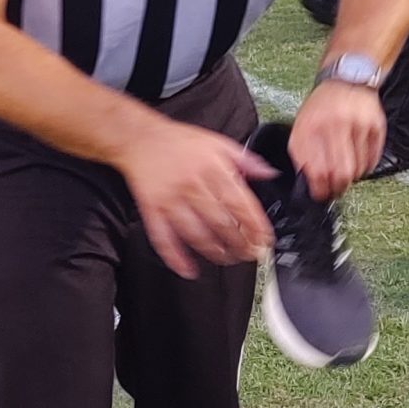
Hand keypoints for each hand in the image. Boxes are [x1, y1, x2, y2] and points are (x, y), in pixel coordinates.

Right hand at [117, 121, 273, 279]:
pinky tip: (187, 268)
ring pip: (196, 234)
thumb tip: (269, 174)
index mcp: (212, 169)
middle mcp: (192, 186)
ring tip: (227, 259)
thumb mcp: (218, 142)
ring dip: (214, 252)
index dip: (255, 225)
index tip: (264, 239)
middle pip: (221, 223)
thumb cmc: (178, 142)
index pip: (240, 203)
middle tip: (250, 254)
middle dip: (239, 243)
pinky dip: (175, 257)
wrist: (140, 139)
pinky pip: (163, 238)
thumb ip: (245, 160)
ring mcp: (171, 200)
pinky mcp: (152, 210)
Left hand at [289, 80, 386, 199]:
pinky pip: (373, 159)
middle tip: (337, 188)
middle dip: (339, 187)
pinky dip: (366, 165)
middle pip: (342, 174)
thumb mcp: (301, 127)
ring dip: (353, 175)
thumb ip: (302, 154)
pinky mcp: (376, 126)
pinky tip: (359, 158)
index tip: (321, 194)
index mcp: (313, 127)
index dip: (320, 189)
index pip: (318, 171)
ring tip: (347, 166)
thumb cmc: (322, 106)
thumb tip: (309, 182)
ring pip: (359, 169)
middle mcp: (336, 125)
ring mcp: (358, 125)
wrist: (346, 78)